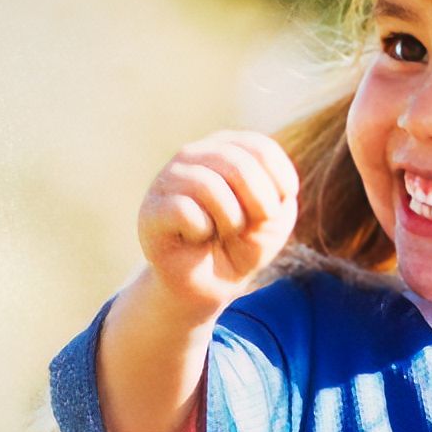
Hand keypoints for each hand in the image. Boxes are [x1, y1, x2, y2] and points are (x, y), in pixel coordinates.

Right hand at [137, 130, 299, 321]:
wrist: (210, 283)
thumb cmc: (242, 243)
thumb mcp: (273, 219)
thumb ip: (275, 192)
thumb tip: (257, 179)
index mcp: (227, 149)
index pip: (261, 149)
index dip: (279, 182)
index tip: (276, 212)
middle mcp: (195, 154)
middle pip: (238, 164)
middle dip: (258, 203)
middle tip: (250, 227)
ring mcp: (169, 178)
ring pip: (209, 186)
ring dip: (230, 220)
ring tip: (222, 232)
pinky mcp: (152, 208)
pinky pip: (185, 210)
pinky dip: (201, 230)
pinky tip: (196, 236)